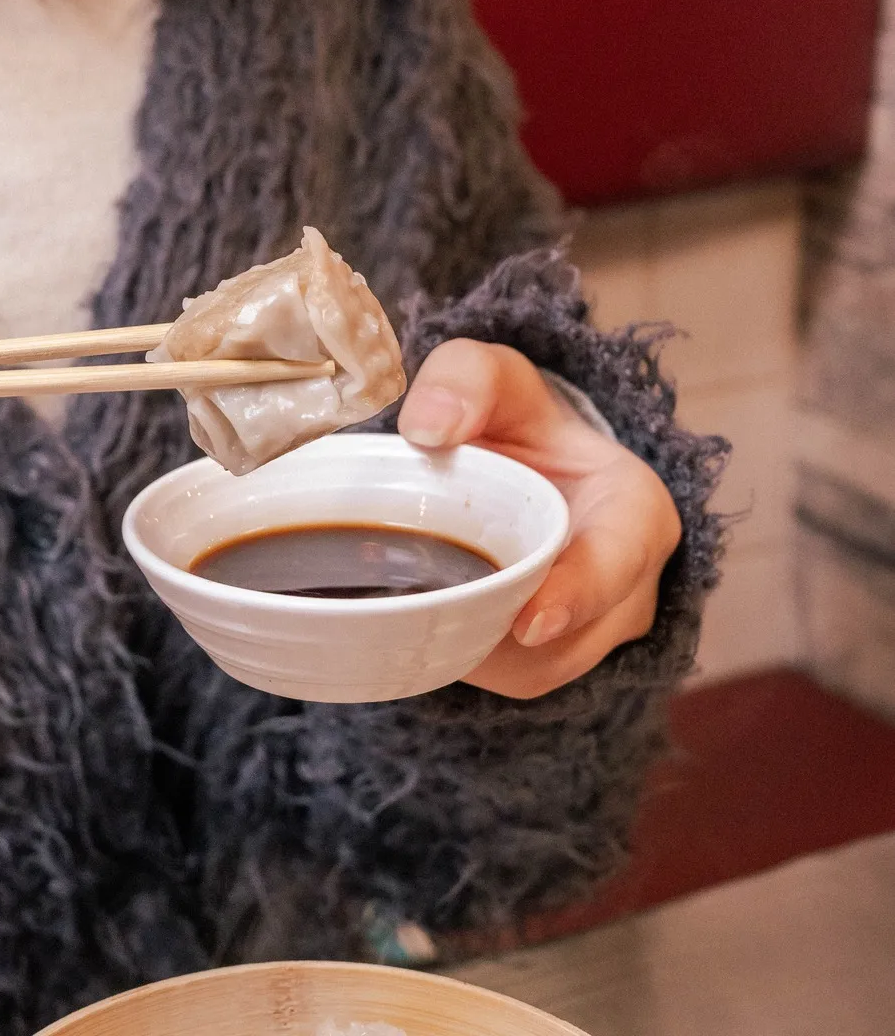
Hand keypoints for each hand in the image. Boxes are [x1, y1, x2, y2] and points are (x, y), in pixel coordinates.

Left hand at [398, 338, 681, 698]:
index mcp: (635, 512)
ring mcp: (597, 630)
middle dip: (507, 639)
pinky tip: (426, 630)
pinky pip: (514, 678)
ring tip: (419, 617)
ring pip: (538, 668)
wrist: (517, 462)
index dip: (578, 593)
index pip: (618, 562)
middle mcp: (630, 585)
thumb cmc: (514, 420)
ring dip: (480, 652)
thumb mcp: (495, 378)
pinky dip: (470, 659)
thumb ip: (466, 378)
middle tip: (438, 627)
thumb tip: (427, 428)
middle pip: (573, 635)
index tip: (529, 619)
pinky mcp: (558, 656)